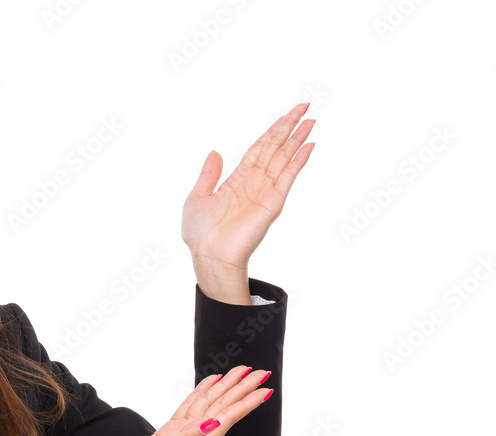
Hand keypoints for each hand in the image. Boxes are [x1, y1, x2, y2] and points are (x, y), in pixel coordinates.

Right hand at [90, 367, 272, 435]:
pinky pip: (192, 406)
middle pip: (223, 408)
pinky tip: (212, 382)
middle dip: (242, 389)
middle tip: (261, 371)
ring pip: (209, 404)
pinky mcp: (172, 430)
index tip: (264, 387)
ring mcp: (185, 434)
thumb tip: (213, 423)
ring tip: (241, 371)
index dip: (245, 401)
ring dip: (226, 387)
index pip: (227, 418)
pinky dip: (203, 392)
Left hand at [181, 102, 315, 295]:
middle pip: (275, 147)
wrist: (209, 255)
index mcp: (237, 180)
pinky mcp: (273, 202)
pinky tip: (309, 146)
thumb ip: (209, 174)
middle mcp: (254, 183)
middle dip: (289, 127)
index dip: (272, 131)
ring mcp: (265, 191)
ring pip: (284, 157)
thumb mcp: (197, 197)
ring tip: (311, 120)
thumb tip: (215, 152)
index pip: (259, 148)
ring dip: (298, 138)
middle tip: (305, 107)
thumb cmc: (200, 234)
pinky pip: (288, 176)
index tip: (286, 115)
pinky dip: (298, 161)